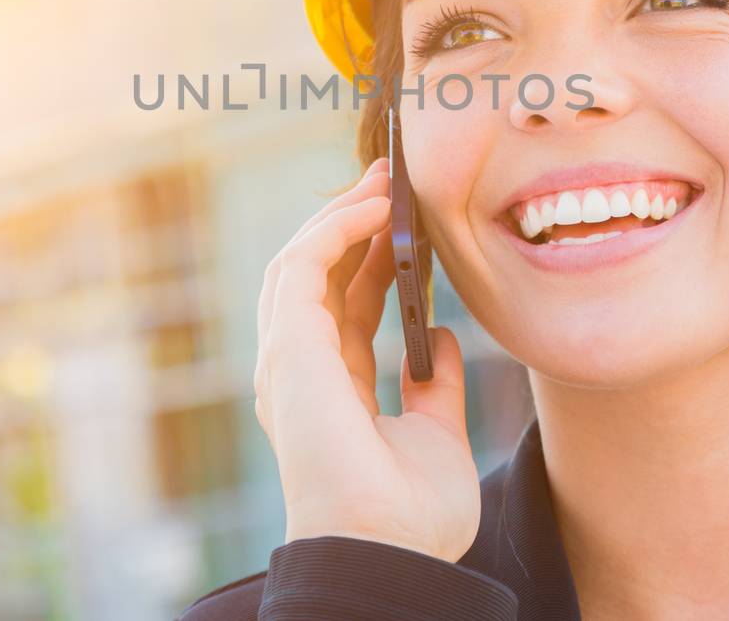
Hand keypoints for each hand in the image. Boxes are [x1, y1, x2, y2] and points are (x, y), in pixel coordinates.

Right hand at [253, 156, 480, 563]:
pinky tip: (377, 207)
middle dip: (351, 224)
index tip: (406, 225)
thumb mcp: (438, 438)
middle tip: (392, 182)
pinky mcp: (289, 346)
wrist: (389, 548)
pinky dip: (336, 227)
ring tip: (386, 180)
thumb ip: (436, 388)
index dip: (371, 261)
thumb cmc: (410, 516)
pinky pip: (304, 265)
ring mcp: (288, 360)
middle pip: (317, 277)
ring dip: (342, 214)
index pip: (343, 309)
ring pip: (301, 262)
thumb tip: (441, 339)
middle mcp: (299, 374)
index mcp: (329, 395)